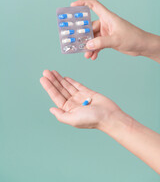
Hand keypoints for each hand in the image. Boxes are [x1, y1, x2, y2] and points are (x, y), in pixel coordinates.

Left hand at [40, 70, 159, 172]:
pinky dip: (71, 81)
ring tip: (53, 72)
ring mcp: (80, 97)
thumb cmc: (92, 119)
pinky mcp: (88, 93)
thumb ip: (61, 115)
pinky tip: (65, 77)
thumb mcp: (73, 119)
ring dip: (60, 79)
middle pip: (60, 89)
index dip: (49, 87)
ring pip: (67, 86)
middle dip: (52, 80)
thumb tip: (51, 109)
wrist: (109, 116)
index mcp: (68, 110)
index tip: (43, 78)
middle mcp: (73, 103)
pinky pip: (77, 85)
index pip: (56, 96)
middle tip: (46, 71)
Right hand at [71, 0, 159, 60]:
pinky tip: (93, 57)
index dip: (83, 3)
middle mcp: (106, 23)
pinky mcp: (108, 40)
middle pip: (90, 27)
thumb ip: (101, 42)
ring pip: (93, 38)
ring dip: (89, 46)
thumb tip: (88, 45)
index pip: (94, 5)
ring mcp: (107, 32)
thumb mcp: (115, 40)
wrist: (142, 46)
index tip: (72, 6)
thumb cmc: (133, 37)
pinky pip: (98, 44)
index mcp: (107, 17)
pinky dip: (95, 50)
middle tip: (77, 43)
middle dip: (84, 36)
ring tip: (86, 54)